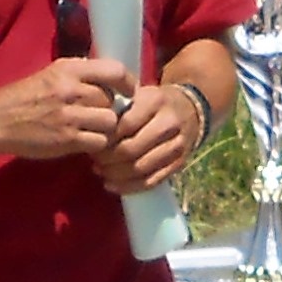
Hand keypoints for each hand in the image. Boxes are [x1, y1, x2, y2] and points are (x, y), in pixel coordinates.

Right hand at [0, 57, 128, 159]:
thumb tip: (112, 78)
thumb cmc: (26, 97)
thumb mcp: (52, 74)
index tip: (129, 92)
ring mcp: (69, 115)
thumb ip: (80, 74)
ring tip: (96, 131)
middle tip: (105, 117)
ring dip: (107, 129)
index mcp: (69, 69)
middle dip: (113, 110)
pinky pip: (99, 142)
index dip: (128, 83)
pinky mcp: (66, 139)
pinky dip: (97, 145)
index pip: (115, 70)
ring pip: (111, 122)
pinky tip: (87, 143)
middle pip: (113, 100)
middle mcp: (71, 89)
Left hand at [96, 78, 205, 195]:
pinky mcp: (179, 164)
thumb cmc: (154, 102)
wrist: (189, 109)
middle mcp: (169, 124)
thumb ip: (117, 108)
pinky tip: (112, 184)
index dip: (106, 137)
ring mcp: (177, 146)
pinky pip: (151, 182)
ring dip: (116, 174)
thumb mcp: (138, 94)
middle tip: (94, 160)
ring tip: (101, 171)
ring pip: (140, 168)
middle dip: (108, 159)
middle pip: (131, 149)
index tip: (93, 140)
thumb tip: (91, 130)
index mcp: (155, 102)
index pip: (125, 125)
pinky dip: (128, 187)